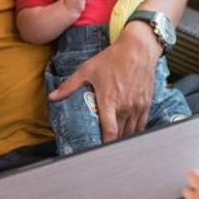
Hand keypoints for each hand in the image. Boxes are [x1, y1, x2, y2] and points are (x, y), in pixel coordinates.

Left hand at [47, 22, 158, 140]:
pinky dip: (134, 131)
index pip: (109, 132)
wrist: (138, 49)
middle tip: (101, 146)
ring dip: (122, 138)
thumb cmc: (112, 58)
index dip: (104, 145)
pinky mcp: (146, 103)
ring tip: (113, 141)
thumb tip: (53, 97)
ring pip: (131, 131)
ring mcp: (137, 106)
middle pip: (120, 135)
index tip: (96, 150)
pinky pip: (141, 124)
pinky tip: (127, 133)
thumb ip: (69, 86)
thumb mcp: (87, 69)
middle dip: (111, 143)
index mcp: (109, 101)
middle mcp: (125, 106)